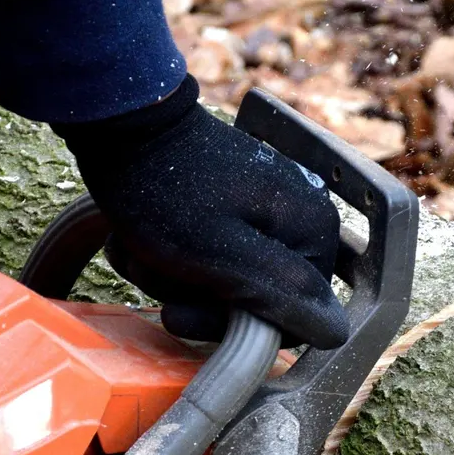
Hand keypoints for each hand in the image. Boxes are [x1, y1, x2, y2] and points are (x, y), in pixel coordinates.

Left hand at [54, 75, 348, 347]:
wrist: (116, 121)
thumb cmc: (166, 193)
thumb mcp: (226, 257)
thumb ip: (287, 296)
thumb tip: (337, 333)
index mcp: (314, 231)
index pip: (293, 317)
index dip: (237, 327)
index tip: (183, 312)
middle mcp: (301, 220)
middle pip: (258, 300)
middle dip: (197, 298)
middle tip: (154, 275)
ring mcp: (267, 210)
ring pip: (226, 282)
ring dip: (174, 279)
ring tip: (140, 251)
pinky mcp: (233, 204)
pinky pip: (210, 256)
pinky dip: (170, 258)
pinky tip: (140, 241)